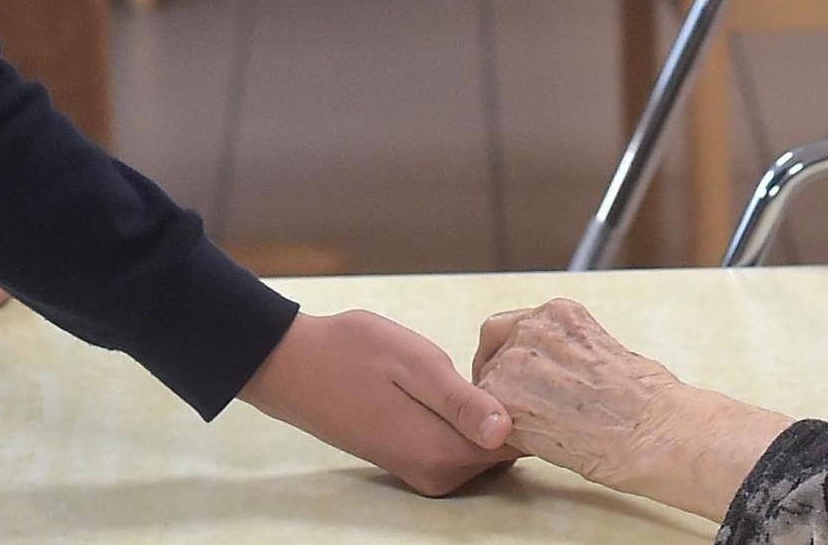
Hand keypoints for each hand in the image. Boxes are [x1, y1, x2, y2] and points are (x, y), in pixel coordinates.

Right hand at [240, 310, 515, 495]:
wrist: (293, 366)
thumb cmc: (352, 353)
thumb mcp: (414, 364)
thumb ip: (461, 403)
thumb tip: (506, 431)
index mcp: (440, 453)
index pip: (517, 445)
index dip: (532, 407)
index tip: (534, 371)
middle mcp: (435, 474)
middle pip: (504, 450)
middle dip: (515, 410)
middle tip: (512, 361)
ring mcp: (422, 470)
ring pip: (484, 447)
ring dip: (492, 412)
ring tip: (489, 367)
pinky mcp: (411, 458)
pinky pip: (460, 445)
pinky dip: (471, 419)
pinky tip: (464, 384)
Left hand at [475, 299, 788, 520]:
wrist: (653, 429)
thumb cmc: (648, 401)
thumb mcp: (605, 352)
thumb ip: (569, 354)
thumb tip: (556, 375)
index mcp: (561, 313)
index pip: (513, 325)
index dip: (510, 353)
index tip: (519, 378)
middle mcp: (533, 328)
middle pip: (491, 346)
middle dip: (497, 374)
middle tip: (511, 404)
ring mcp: (515, 361)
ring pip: (485, 385)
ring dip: (498, 407)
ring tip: (531, 431)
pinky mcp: (504, 400)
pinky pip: (487, 420)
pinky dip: (502, 435)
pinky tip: (531, 446)